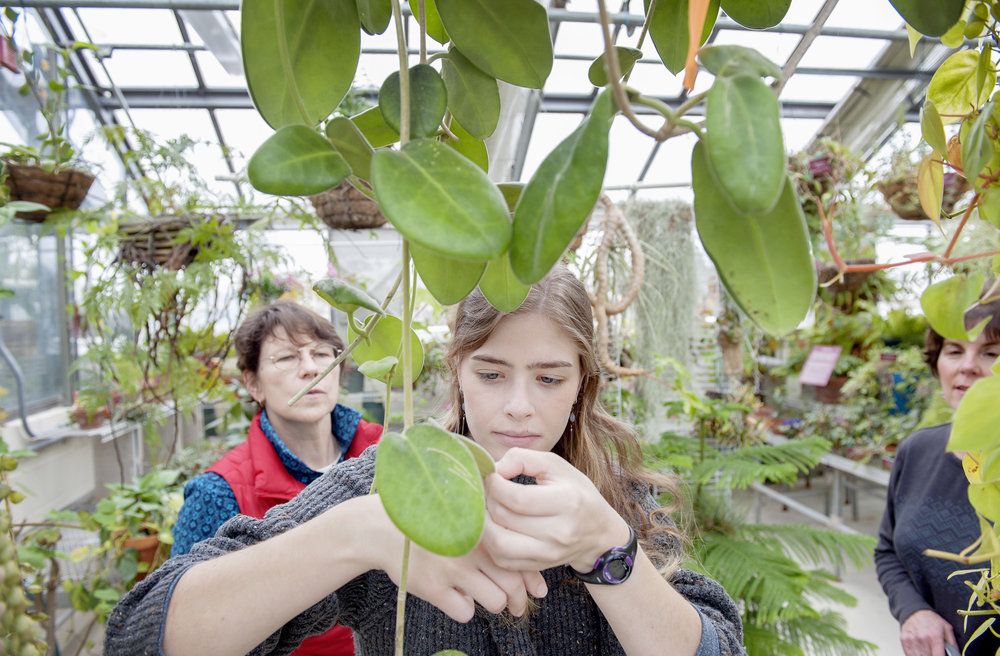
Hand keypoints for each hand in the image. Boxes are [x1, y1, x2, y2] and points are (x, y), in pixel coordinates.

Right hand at [356, 495, 546, 622]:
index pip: (521, 556)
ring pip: (496, 601)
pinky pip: (465, 612)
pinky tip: (455, 597)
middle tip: (518, 606)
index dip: (532, 578)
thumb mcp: (464, 518)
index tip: (537, 589)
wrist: (382, 528)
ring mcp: (453, 567)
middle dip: (520, 600)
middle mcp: (472, 545)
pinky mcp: (434, 587)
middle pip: (514, 583)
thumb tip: (527, 568)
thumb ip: (493, 535)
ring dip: (495, 603)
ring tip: (484, 597)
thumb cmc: (431, 524)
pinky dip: (463, 608)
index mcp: (482, 525)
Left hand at [481, 448, 630, 572]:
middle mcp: (559, 532)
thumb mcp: (556, 465)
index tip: (491, 476)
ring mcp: (549, 553)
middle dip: (487, 501)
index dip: (494, 485)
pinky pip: (502, 560)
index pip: (516, 498)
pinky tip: (493, 527)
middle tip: (487, 491)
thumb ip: (522, 458)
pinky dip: (490, 543)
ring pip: (498, 544)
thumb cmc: (575, 492)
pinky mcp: (538, 566)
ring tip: (485, 510)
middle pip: (504, 518)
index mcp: (567, 502)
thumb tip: (494, 469)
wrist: (598, 533)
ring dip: (484, 525)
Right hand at [899, 609, 957, 655]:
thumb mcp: (947, 628)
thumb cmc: (931, 620)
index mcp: (935, 636)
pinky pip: (910, 654)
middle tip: (935, 652)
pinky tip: (920, 651)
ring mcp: (912, 640)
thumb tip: (956, 654)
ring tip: (928, 651)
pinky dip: (915, 655)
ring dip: (924, 655)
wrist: (915, 611)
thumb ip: (953, 644)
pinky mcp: (904, 640)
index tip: (941, 655)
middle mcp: (922, 638)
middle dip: (932, 655)